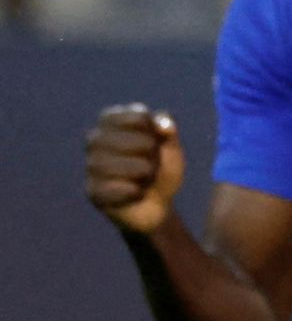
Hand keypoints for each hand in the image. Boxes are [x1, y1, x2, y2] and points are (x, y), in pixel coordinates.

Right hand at [84, 103, 182, 234]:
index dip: (147, 127)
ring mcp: (91, 166)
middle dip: (147, 151)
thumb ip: (168, 131)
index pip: (125, 115)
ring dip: (141, 172)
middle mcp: (95, 141)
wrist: (158, 205)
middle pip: (118, 139)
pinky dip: (134, 191)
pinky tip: (139, 192)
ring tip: (147, 177)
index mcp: (111, 123)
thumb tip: (163, 122)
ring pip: (112, 164)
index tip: (156, 139)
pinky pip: (112, 188)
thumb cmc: (161, 170)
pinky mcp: (92, 191)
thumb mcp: (171, 148)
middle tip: (153, 162)